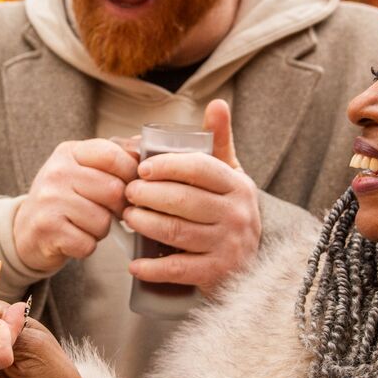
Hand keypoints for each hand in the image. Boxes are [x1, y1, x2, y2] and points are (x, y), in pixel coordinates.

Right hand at [13, 138, 139, 273]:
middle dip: (118, 208)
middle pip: (114, 191)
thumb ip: (114, 157)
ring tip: (85, 224)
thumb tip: (146, 149)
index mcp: (70, 152)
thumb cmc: (65, 199)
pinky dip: (86, 246)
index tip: (128, 187)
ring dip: (101, 230)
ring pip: (103, 221)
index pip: (113, 155)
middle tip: (107, 212)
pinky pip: (88, 243)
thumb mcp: (82, 169)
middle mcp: (57, 172)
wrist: (26, 230)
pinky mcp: (47, 229)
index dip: (130, 175)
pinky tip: (74, 238)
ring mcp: (49, 200)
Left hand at [124, 100, 260, 292]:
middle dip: (149, 195)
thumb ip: (220, 142)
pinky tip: (135, 263)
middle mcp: (237, 215)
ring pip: (178, 232)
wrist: (250, 265)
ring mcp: (228, 246)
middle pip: (184, 200)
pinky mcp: (217, 274)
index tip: (142, 169)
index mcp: (238, 186)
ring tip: (128, 218)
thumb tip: (217, 103)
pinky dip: (153, 267)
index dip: (168, 166)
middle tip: (127, 193)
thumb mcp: (230, 176)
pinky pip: (179, 269)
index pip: (200, 169)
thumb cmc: (229, 211)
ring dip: (145, 224)